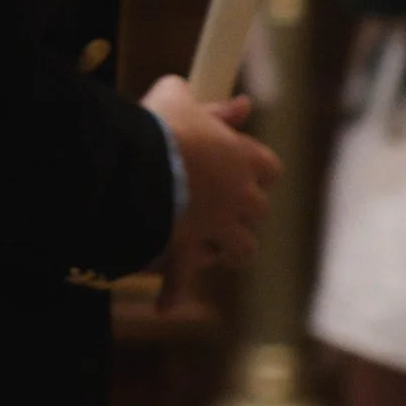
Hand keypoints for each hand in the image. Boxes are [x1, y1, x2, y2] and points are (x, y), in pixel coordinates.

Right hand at [142, 75, 280, 308]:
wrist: (136, 163)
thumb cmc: (160, 127)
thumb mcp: (177, 99)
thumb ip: (206, 102)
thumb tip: (240, 104)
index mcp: (243, 158)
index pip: (270, 169)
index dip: (257, 170)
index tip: (241, 166)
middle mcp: (239, 197)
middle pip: (258, 211)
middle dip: (243, 211)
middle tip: (221, 205)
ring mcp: (217, 228)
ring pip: (241, 248)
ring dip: (228, 249)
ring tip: (212, 248)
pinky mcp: (187, 250)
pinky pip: (182, 278)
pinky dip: (173, 291)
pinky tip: (164, 305)